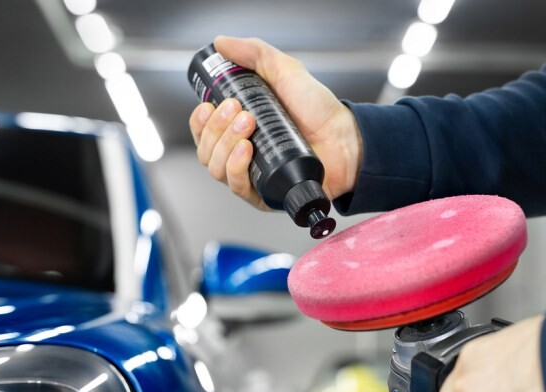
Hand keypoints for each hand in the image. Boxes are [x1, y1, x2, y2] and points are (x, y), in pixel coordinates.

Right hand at [189, 36, 362, 210]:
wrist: (345, 138)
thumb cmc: (319, 111)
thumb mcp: (285, 72)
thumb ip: (255, 54)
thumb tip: (222, 43)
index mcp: (239, 130)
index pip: (203, 132)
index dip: (200, 121)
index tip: (210, 104)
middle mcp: (241, 154)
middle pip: (207, 150)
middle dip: (216, 128)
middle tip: (239, 110)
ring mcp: (253, 176)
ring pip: (216, 168)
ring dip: (225, 144)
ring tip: (249, 125)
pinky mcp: (265, 194)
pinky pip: (237, 188)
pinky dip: (235, 167)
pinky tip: (246, 150)